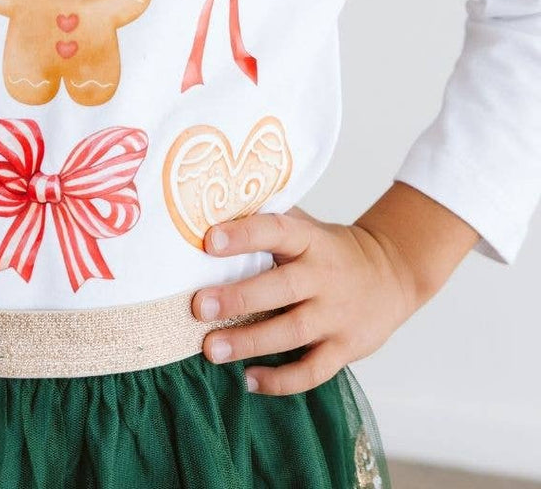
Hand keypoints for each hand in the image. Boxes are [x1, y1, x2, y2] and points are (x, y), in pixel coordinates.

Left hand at [190, 206, 421, 394]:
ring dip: (249, 342)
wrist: (393, 275)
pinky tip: (249, 379)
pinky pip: (312, 371)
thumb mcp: (307, 228)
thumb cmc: (331, 250)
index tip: (209, 241)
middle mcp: (324, 277)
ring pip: (291, 332)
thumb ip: (267, 222)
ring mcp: (336, 316)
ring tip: (211, 349)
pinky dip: (281, 381)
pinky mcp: (345, 349)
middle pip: (280, 289)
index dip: (244, 236)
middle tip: (199, 306)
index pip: (277, 231)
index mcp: (311, 241)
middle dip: (238, 298)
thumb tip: (209, 212)